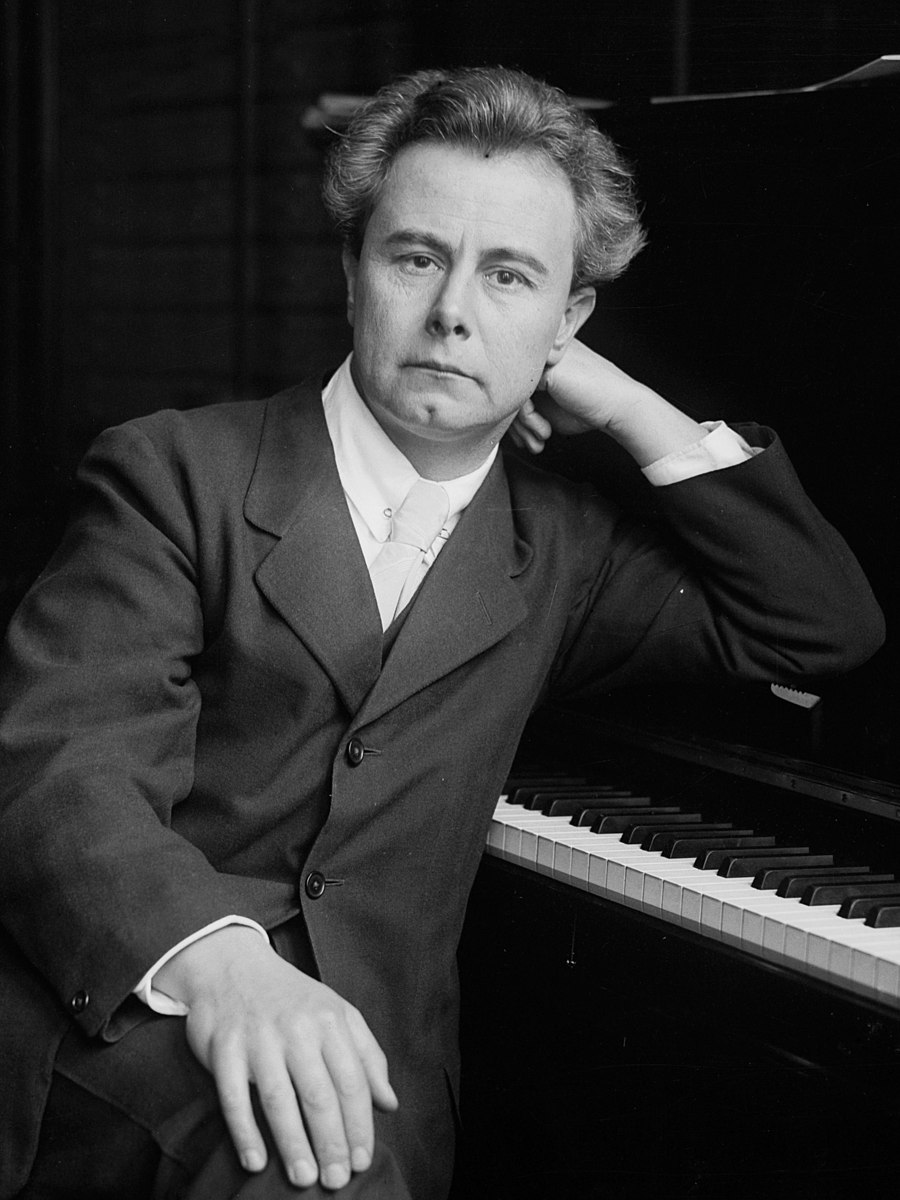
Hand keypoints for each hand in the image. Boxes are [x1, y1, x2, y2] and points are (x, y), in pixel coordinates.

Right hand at [155, 926, 397, 1189]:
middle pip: (319, 1095)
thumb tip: (390, 1103)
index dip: (359, 1125)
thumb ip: (367, 1057)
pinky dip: (245, 1132)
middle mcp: (296, 1029)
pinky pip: (234, 1098)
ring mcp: (258, 1038)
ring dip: (293, 1144)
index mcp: (329, 1020)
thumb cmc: (292, 998)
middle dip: (331, 1142)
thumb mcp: (338, 1013)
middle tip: (337, 1181)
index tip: (362, 1160)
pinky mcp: (224, 1049)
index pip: (352, 1081)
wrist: (232, 965)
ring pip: (279, 1099)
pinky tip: (256, 1161)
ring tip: (304, 1178)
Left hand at [508, 339, 705, 466]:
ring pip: (512, 393)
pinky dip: (529, 419)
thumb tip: (497, 413)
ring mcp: (544, 354)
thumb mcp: (548, 406)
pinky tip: (544, 431)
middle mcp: (542, 351)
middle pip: (509, 388)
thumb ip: (524, 402)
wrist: (617, 406)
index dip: (517, 415)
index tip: (526, 437)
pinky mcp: (547, 365)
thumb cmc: (588, 407)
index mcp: (543, 356)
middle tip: (529, 443)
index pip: (513, 383)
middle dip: (517, 423)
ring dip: (523, 425)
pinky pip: (521, 395)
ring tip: (538, 440)